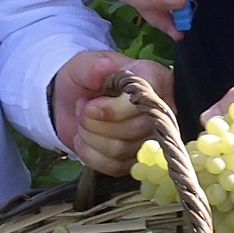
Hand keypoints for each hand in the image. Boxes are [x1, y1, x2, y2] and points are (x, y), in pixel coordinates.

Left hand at [49, 49, 175, 175]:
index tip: (88, 105)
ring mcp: (151, 136)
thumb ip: (91, 67)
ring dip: (91, 138)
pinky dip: (91, 156)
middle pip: (134, 130)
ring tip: (82, 121)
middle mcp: (160, 108)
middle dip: (97, 124)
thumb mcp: (82, 65)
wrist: (72, 99)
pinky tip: (82, 140)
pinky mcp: (137, 158)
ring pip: (122, 150)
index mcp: (153, 77)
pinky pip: (116, 167)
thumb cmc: (84, 77)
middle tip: (82, 110)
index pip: (144, 102)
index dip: (113, 110)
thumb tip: (104, 67)